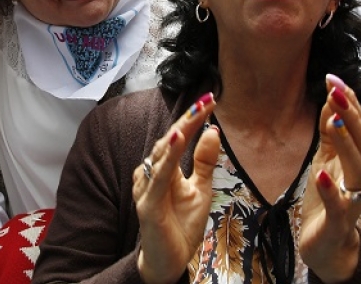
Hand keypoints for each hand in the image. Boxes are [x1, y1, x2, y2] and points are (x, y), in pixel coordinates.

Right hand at [133, 92, 219, 283]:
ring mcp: (147, 187)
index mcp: (163, 168)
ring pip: (163, 154)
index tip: (211, 99)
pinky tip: (177, 140)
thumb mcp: (200, 190)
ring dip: (179, 132)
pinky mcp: (148, 204)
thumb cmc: (180, 225)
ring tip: (195, 114)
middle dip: (188, 119)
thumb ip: (203, 162)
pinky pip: (159, 177)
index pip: (178, 136)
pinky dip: (168, 158)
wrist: (169, 261)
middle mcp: (151, 173)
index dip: (192, 118)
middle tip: (207, 100)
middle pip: (169, 139)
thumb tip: (213, 131)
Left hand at [299, 75, 360, 282]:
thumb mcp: (325, 161)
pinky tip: (320, 175)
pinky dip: (331, 190)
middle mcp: (358, 177)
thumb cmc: (328, 201)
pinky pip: (339, 205)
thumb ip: (330, 134)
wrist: (328, 246)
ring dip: (345, 143)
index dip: (348, 103)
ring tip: (331, 120)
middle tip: (334, 90)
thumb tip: (329, 100)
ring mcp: (351, 200)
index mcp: (355, 161)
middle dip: (350, 115)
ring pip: (356, 169)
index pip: (357, 127)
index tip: (333, 78)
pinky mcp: (339, 222)